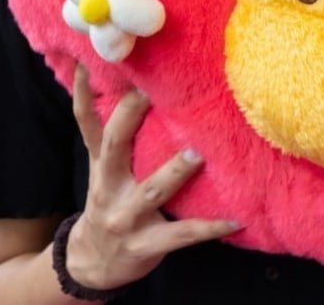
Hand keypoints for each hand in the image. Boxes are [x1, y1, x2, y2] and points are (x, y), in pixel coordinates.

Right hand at [64, 66, 240, 289]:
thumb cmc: (107, 199)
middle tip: (153, 91)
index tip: (105, 61)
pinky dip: (209, 228)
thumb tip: (103, 77)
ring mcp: (126, 217)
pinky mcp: (146, 244)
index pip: (87, 121)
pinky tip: (236, 221)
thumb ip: (104, 129)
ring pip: (151, 191)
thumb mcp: (98, 166)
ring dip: (174, 172)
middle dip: (130, 118)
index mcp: (100, 163)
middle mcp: (108, 186)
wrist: (92, 263)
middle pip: (113, 146)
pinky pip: (182, 235)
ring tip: (197, 154)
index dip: (87, 91)